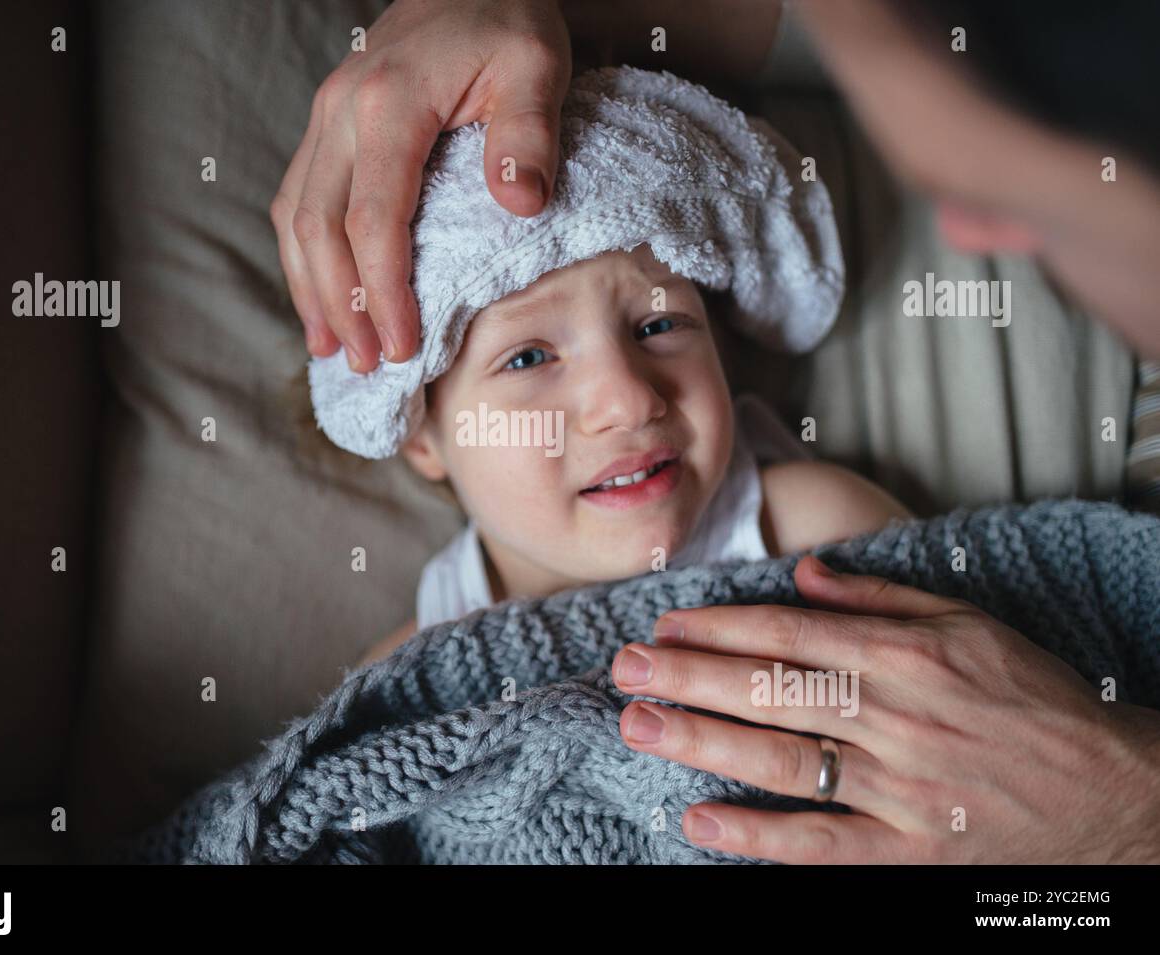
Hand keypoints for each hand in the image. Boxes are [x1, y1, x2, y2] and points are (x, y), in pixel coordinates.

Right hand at [271, 0, 570, 371]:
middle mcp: (340, 110)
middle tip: (366, 364)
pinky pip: (297, 198)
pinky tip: (320, 295)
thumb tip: (520, 206)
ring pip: (295, 217)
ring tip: (331, 349)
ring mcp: (325, 116)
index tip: (403, 346)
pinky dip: (302, 255)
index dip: (383, 292)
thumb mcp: (537, 64)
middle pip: (319, 229)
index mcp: (389, 103)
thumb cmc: (506, 18)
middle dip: (340, 306)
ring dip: (310, 288)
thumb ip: (528, 134)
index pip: (373, 220)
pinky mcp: (327, 124)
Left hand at [611, 555, 1159, 862]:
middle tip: (625, 668)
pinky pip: (821, 846)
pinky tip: (700, 820)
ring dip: (703, 742)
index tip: (664, 625)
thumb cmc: (1038, 703)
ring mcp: (900, 790)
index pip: (790, 636)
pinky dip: (758, 836)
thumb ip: (884, 598)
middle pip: (770, 692)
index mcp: (906, 657)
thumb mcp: (972, 625)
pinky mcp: (910, 854)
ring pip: (782, 761)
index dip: (718, 629)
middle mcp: (896, 718)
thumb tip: (807, 572)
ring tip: (639, 726)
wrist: (1117, 797)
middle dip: (689, 676)